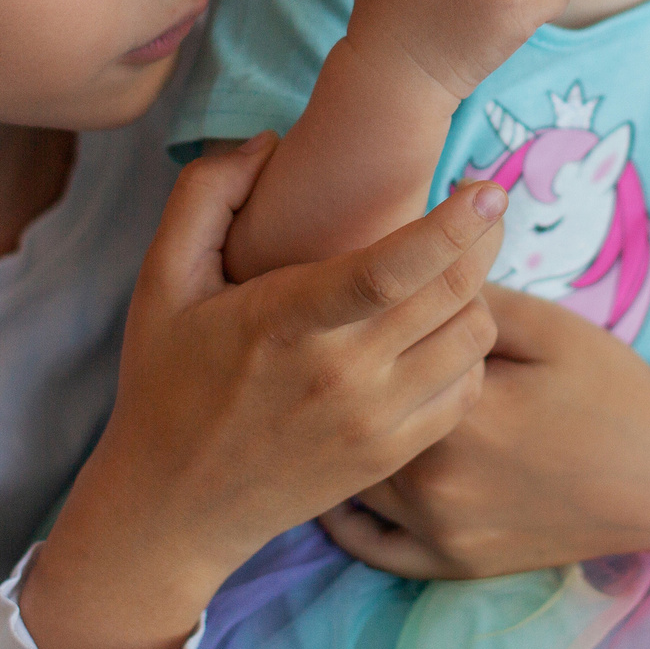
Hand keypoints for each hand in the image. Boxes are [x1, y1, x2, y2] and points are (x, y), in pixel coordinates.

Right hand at [24, 135, 505, 648]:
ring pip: (472, 338)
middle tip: (486, 206)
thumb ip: (206, 195)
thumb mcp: (161, 279)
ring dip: (477, 291)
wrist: (172, 508)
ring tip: (455, 268)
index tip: (488, 187)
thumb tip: (270, 140)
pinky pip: (465, 388)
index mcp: (288, 323)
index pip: (389, 269)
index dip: (451, 225)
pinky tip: (441, 329)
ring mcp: (374, 421)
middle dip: (484, 238)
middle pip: (451, 293)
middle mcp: (342, 375)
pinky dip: (469, 350)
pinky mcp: (393, 455)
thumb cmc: (166, 381)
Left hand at [321, 288, 649, 577]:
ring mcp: (443, 530)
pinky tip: (338, 477)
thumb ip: (469, 297)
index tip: (355, 306)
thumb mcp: (547, 325)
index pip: (379, 357)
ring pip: (355, 479)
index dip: (365, 329)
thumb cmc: (609, 388)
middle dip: (347, 384)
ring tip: (330, 401)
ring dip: (342, 441)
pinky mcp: (452, 564)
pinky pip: (372, 546)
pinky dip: (345, 517)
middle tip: (334, 353)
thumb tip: (407, 265)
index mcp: (462, 410)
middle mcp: (441, 479)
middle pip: (359, 419)